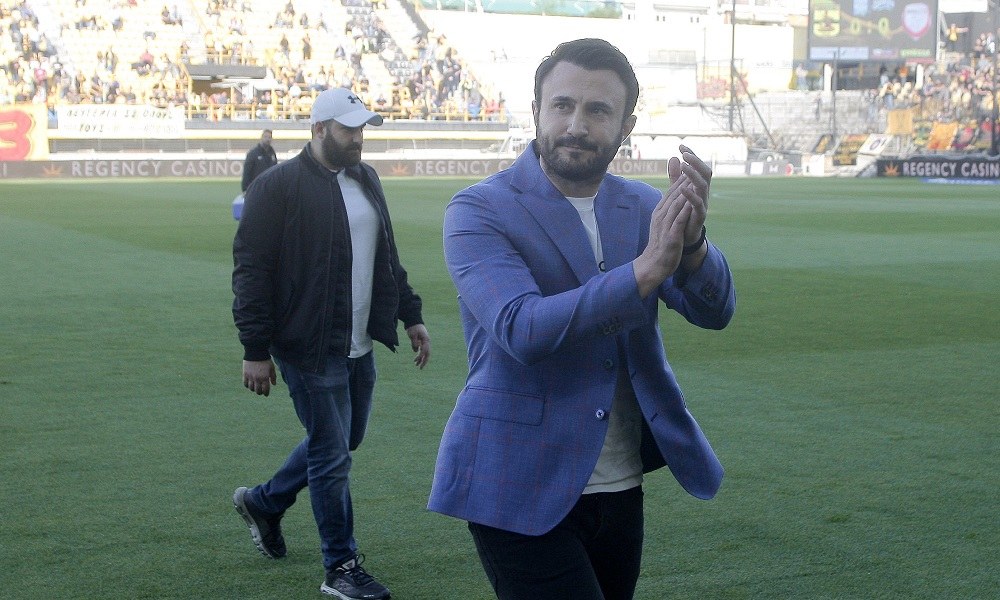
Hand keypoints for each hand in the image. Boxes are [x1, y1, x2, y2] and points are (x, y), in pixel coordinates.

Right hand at [243, 359, 276, 395]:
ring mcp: (250, 377)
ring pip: (251, 388)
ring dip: (254, 389)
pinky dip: (247, 385)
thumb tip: (273, 384)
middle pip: (258, 391)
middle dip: (260, 392)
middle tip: (261, 392)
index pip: (265, 389)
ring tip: (255, 388)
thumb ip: (273, 377)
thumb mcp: (272, 368)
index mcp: (265, 377)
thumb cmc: (265, 360)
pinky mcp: (245, 374)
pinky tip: (250, 384)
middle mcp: (257, 379)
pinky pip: (245, 383)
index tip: (266, 394)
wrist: (256, 353)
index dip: (266, 393)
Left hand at [406, 324, 430, 368]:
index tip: (415, 361)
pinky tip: (416, 360)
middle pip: (427, 354)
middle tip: (420, 368)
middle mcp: (427, 342)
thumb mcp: (412, 334)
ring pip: (424, 353)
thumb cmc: (413, 327)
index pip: (425, 350)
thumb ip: (414, 342)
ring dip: (421, 359)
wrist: (414, 322)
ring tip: (416, 365)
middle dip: (424, 361)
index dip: (420, 356)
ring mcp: (425, 343)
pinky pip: (422, 351)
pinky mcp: (422, 343)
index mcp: (426, 340)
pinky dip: (419, 356)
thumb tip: (416, 350)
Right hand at [633, 175, 691, 297]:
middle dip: (685, 179)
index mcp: (660, 211)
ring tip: (695, 179)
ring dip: (685, 191)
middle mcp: (661, 215)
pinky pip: (678, 221)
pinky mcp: (671, 236)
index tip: (692, 166)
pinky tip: (692, 203)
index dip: (682, 178)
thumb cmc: (660, 242)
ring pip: (676, 204)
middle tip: (695, 165)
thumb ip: (669, 206)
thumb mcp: (663, 222)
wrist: (653, 263)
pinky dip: (685, 211)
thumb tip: (675, 195)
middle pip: (674, 194)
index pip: (672, 191)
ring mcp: (665, 225)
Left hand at [667, 144, 712, 245]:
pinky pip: (698, 204)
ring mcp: (703, 203)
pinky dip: (691, 195)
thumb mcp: (678, 191)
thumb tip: (674, 157)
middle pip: (705, 172)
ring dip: (694, 175)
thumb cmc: (683, 212)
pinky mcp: (700, 215)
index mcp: (698, 185)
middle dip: (696, 161)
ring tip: (685, 166)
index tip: (680, 146)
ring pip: (703, 185)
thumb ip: (676, 176)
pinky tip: (683, 188)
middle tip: (685, 154)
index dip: (691, 155)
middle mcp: (703, 192)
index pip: (697, 166)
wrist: (685, 235)